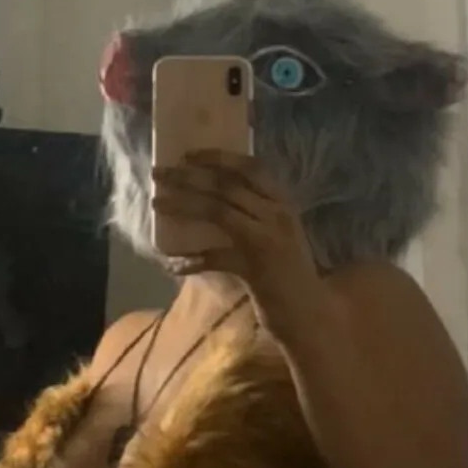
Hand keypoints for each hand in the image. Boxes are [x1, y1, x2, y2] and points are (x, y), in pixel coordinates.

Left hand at [152, 149, 324, 338]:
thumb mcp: (278, 235)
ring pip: (218, 211)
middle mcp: (276, 216)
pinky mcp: (254, 269)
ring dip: (183, 205)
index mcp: (283, 204)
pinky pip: (216, 258)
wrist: (310, 313)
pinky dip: (193, 261)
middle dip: (188, 177)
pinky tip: (173, 264)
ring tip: (157, 202)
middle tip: (159, 173)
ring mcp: (266, 241)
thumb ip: (255, 214)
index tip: (188, 155)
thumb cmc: (291, 274)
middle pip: (226, 186)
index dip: (218, 158)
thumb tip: (212, 198)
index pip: (250, 168)